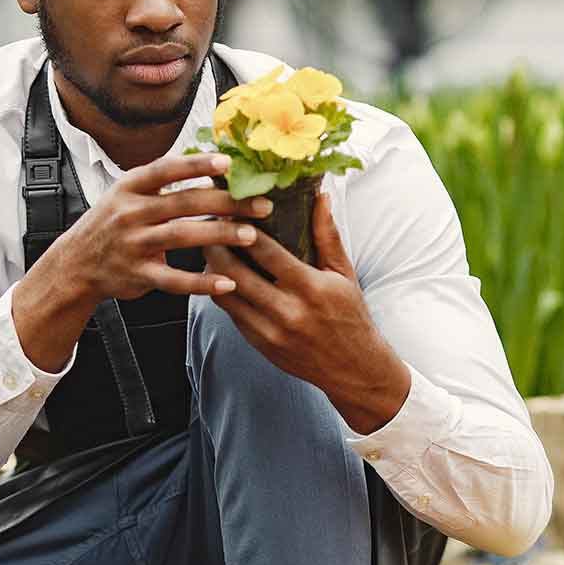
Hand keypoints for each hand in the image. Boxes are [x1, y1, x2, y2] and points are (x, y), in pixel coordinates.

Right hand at [14, 153, 270, 370]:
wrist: (76, 263)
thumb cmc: (113, 223)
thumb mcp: (127, 193)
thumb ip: (163, 182)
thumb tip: (211, 160)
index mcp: (130, 186)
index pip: (166, 169)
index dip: (196, 165)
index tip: (228, 162)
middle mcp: (131, 212)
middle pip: (184, 203)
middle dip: (226, 202)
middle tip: (261, 204)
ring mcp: (134, 244)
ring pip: (183, 237)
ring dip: (220, 235)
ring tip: (252, 235)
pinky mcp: (138, 275)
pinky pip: (174, 281)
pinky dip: (202, 283)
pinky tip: (227, 284)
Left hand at [202, 190, 410, 433]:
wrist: (354, 369)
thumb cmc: (351, 315)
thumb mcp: (344, 274)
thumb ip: (327, 235)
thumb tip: (320, 195)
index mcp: (311, 288)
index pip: (266, 252)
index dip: (242, 229)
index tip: (232, 211)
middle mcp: (288, 311)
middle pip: (235, 273)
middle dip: (217, 246)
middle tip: (210, 227)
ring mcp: (271, 332)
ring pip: (225, 295)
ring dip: (212, 270)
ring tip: (211, 249)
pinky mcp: (260, 345)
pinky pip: (231, 314)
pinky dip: (222, 293)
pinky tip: (221, 277)